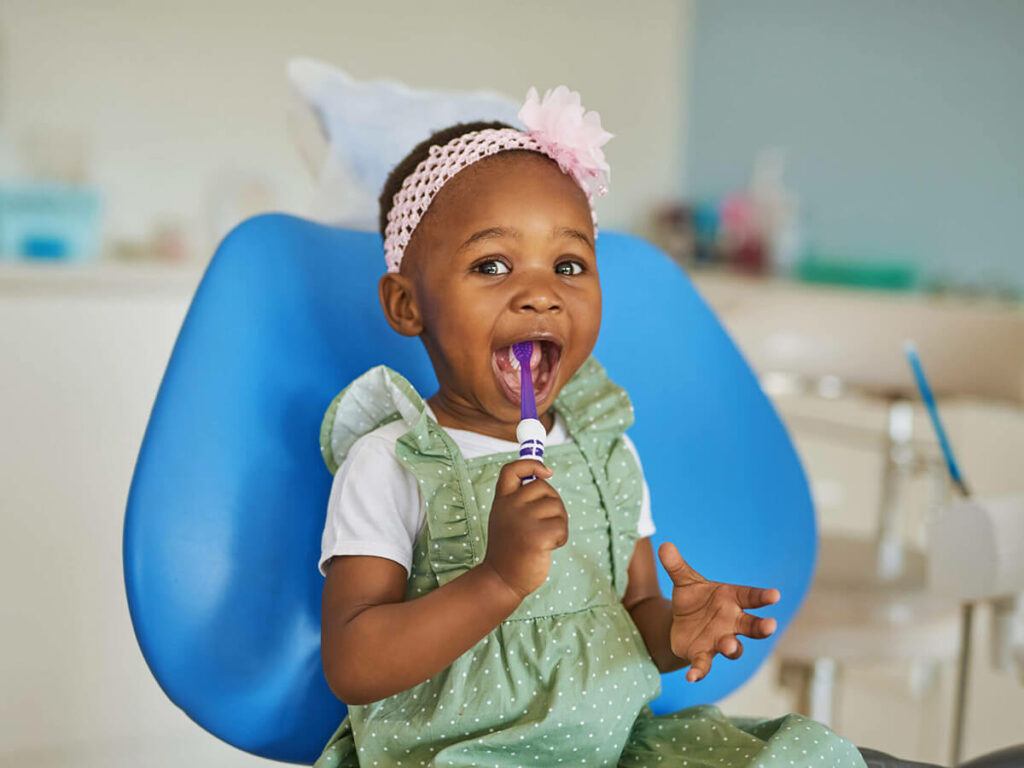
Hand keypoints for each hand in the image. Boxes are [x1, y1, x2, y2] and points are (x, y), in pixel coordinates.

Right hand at [481, 459, 567, 599]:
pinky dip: (561, 538)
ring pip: (557, 507)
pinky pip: (562, 527)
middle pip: (545, 487)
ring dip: (559, 523)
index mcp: (502, 501)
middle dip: (553, 503)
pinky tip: (548, 547)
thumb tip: (545, 477)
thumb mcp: (507, 518)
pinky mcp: (535, 537)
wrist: (501, 580)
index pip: (512, 470)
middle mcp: (509, 507)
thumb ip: (520, 500)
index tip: (547, 472)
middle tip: (547, 523)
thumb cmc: (510, 549)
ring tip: (545, 538)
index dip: (532, 464)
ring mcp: (521, 521)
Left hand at [657, 541, 779, 681]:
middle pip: (751, 625)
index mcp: (731, 599)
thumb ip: (676, 566)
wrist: (680, 622)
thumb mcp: (684, 580)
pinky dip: (699, 671)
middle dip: (761, 627)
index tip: (775, 595)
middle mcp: (731, 621)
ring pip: (733, 647)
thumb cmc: (692, 599)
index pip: (751, 597)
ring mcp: (719, 640)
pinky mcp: (702, 655)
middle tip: (770, 626)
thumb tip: (665, 546)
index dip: (763, 596)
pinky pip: (704, 665)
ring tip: (729, 645)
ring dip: (732, 647)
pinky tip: (692, 677)